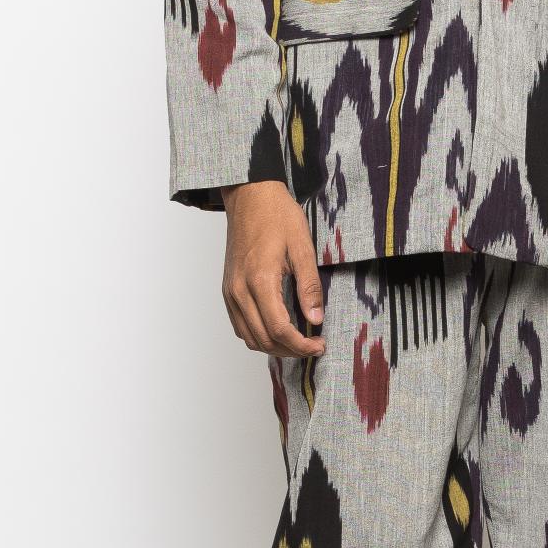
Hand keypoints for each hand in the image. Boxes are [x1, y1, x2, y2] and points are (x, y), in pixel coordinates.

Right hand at [222, 182, 325, 360]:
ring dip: (273, 347)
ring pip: (249, 337)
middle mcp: (240, 291)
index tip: (319, 345)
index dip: (301, 345)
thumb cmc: (276, 215)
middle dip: (290, 350)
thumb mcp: (302, 247)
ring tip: (297, 342)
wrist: (250, 196)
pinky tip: (277, 330)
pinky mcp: (228, 289)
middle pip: (263, 339)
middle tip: (313, 345)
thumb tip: (316, 318)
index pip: (280, 329)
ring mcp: (231, 291)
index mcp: (259, 280)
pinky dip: (258, 335)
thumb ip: (309, 286)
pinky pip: (240, 325)